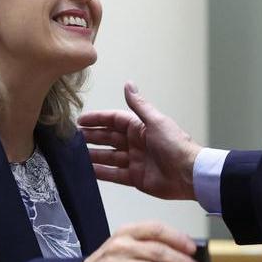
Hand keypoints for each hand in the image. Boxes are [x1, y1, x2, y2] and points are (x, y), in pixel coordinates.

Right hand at [79, 82, 201, 199]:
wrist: (189, 174)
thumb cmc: (175, 145)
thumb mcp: (155, 121)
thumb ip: (139, 105)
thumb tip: (128, 84)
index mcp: (140, 128)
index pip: (113, 120)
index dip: (97, 119)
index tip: (80, 121)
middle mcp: (136, 143)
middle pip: (108, 138)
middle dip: (91, 137)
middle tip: (72, 138)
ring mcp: (135, 161)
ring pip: (109, 156)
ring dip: (93, 155)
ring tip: (75, 154)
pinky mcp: (135, 178)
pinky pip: (114, 174)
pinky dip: (101, 173)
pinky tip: (88, 171)